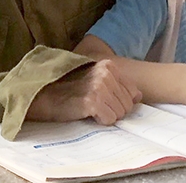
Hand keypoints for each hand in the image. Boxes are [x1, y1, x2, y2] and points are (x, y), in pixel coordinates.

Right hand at [26, 59, 141, 124]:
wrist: (47, 96)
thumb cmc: (72, 90)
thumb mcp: (98, 81)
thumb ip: (119, 86)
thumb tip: (138, 97)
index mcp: (110, 66)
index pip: (133, 93)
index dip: (120, 102)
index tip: (105, 102)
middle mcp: (106, 73)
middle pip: (127, 105)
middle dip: (114, 111)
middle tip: (96, 107)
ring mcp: (100, 86)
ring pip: (120, 114)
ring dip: (106, 116)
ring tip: (91, 109)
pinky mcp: (93, 100)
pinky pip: (109, 119)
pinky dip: (100, 121)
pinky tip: (88, 113)